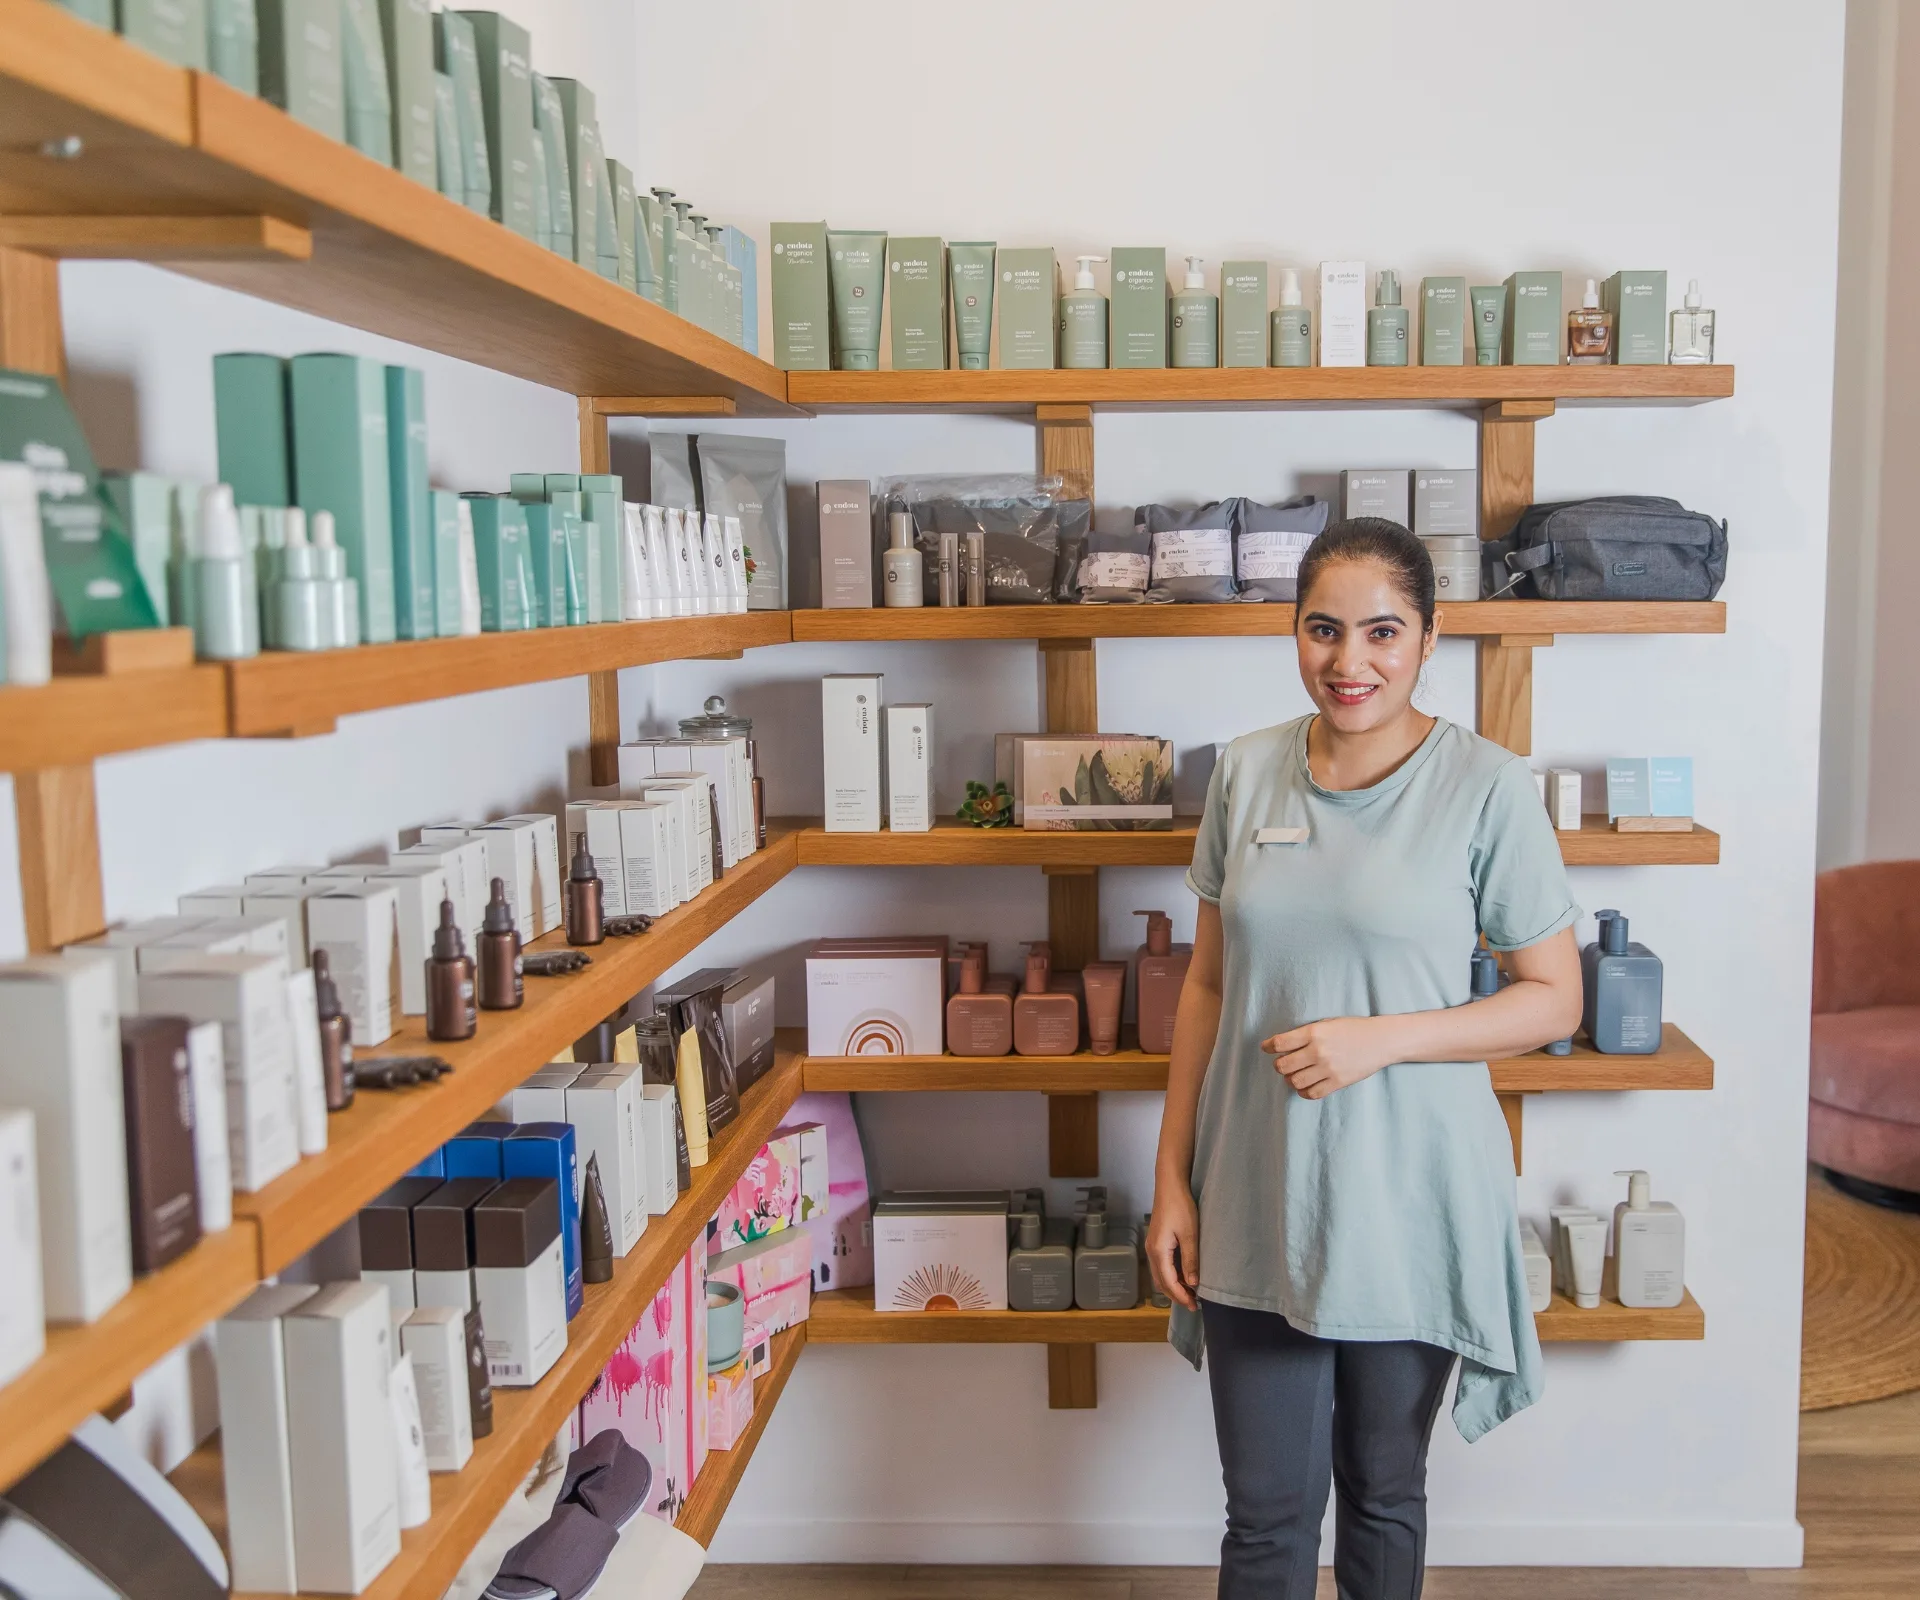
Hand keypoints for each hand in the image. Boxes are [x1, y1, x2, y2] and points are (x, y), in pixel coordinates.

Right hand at [1146, 1183, 1200, 1311]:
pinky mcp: (1156, 1241)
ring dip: (1172, 1286)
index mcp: (1158, 1252)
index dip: (1181, 1296)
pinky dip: (1171, 1276)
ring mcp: (1152, 1246)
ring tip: (1189, 1293)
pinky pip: (1161, 1266)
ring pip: (1160, 1275)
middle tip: (1192, 1304)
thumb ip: (1190, 1260)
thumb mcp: (1190, 1234)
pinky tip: (1182, 1276)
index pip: (1169, 1282)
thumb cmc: (1181, 1207)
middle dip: (1175, 1295)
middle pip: (1161, 1282)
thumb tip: (1192, 1283)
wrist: (1170, 1185)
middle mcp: (1151, 1251)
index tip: (1194, 1305)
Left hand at [1264, 1016, 1398, 1099]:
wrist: (1380, 1040)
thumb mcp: (1327, 1024)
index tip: (1266, 1048)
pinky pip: (1311, 1093)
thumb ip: (1306, 1034)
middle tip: (1282, 1063)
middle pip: (1283, 1065)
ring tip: (1294, 1074)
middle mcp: (1318, 1051)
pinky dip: (1303, 1091)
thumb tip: (1282, 1045)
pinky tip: (1305, 1085)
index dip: (1268, 1046)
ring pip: (1294, 1081)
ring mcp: (1328, 1069)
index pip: (1280, 1043)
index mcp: (1314, 1033)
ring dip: (1290, 1079)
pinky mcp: (1337, 1082)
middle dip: (1279, 1065)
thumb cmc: (1352, 1029)